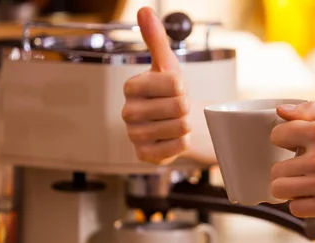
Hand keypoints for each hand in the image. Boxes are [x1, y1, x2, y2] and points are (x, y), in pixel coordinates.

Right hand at [122, 7, 189, 164]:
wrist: (175, 123)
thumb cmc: (170, 94)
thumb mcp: (167, 65)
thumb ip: (156, 39)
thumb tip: (144, 11)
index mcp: (132, 87)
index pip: (172, 83)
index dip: (183, 87)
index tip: (176, 89)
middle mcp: (128, 112)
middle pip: (178, 107)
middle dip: (186, 108)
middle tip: (179, 109)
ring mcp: (134, 135)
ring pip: (178, 127)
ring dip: (186, 125)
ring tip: (177, 122)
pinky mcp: (144, 155)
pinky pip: (176, 148)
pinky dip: (183, 143)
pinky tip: (175, 138)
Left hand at [270, 102, 314, 218]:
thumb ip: (314, 111)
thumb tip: (280, 111)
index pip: (277, 136)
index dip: (284, 142)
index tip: (295, 148)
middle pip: (276, 169)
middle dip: (286, 170)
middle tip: (303, 172)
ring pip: (281, 190)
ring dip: (290, 189)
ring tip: (307, 186)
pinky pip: (297, 208)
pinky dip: (303, 205)